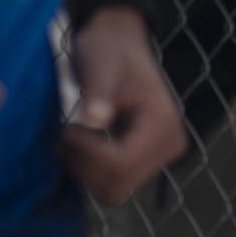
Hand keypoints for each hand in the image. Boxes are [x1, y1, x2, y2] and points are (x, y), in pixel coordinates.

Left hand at [60, 8, 186, 204]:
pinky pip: (114, 184)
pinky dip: (89, 172)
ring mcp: (160, 157)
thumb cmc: (108, 50)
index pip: (121, 165)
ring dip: (83, 171)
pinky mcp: (146, 161)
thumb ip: (99, 91)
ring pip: (113, 191)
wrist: (119, 45)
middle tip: (66, 134)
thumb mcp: (100, 65)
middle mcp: (170, 146)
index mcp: (163, 125)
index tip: (68, 127)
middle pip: (117, 185)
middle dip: (83, 165)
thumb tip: (95, 119)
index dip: (87, 153)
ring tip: (71, 138)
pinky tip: (81, 145)